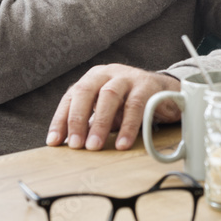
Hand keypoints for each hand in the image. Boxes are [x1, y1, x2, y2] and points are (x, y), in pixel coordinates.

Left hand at [46, 65, 180, 151]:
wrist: (166, 93)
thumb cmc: (130, 103)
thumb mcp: (107, 111)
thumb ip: (91, 122)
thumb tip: (70, 144)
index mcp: (93, 78)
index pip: (71, 97)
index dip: (61, 119)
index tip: (54, 142)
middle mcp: (108, 74)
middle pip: (86, 91)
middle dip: (78, 119)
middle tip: (76, 145)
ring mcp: (128, 77)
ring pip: (109, 95)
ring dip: (100, 123)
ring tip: (94, 147)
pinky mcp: (148, 86)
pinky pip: (136, 106)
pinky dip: (128, 127)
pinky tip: (122, 144)